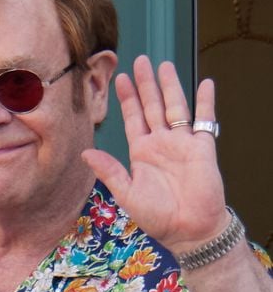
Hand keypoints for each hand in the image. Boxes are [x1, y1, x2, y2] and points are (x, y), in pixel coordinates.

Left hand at [82, 55, 229, 254]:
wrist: (189, 231)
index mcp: (141, 151)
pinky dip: (206, 102)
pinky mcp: (204, 148)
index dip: (127, 98)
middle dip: (146, 84)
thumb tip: (85, 152)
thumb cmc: (157, 216)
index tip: (119, 78)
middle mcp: (161, 143)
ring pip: (175, 107)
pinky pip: (206, 120)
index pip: (133, 118)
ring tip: (163, 65)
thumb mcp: (126, 193)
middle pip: (152, 106)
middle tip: (140, 60)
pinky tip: (205, 83)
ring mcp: (183, 143)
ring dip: (170, 86)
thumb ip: (109, 170)